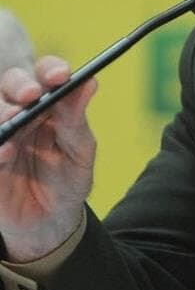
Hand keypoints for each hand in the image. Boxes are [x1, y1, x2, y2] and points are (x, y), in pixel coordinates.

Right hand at [0, 56, 97, 261]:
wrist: (49, 219)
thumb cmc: (68, 177)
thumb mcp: (79, 150)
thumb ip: (77, 119)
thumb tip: (90, 82)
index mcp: (50, 103)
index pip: (47, 74)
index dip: (51, 70)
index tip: (61, 75)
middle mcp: (21, 111)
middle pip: (12, 83)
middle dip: (20, 85)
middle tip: (32, 94)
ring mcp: (2, 132)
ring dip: (3, 111)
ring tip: (15, 119)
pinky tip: (5, 152)